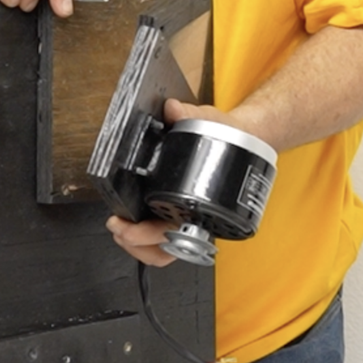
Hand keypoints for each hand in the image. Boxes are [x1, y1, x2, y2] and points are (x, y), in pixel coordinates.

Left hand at [103, 102, 270, 265]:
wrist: (245, 142)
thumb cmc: (231, 139)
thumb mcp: (211, 121)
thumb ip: (190, 114)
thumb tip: (172, 108)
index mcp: (204, 204)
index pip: (174, 229)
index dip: (146, 235)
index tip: (126, 227)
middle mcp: (195, 218)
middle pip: (164, 249)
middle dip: (135, 242)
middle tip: (116, 226)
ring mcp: (187, 221)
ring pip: (163, 253)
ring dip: (138, 248)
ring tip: (120, 232)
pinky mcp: (178, 217)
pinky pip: (162, 244)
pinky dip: (143, 244)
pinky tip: (129, 230)